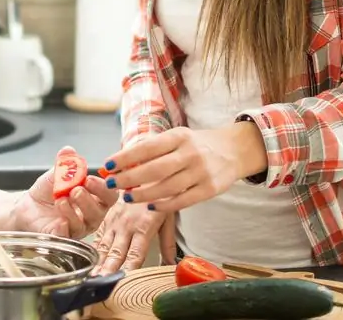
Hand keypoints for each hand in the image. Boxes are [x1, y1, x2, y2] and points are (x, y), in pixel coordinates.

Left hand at [14, 147, 117, 238]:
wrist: (27, 206)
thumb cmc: (47, 192)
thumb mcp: (56, 174)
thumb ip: (64, 164)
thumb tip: (69, 150)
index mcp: (93, 198)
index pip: (108, 195)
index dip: (102, 188)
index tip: (89, 178)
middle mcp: (89, 215)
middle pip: (100, 212)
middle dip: (89, 199)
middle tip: (76, 189)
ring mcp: (77, 229)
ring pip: (84, 224)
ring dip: (73, 210)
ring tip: (61, 199)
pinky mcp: (62, 239)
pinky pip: (67, 237)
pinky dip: (64, 229)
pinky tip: (59, 221)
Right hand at [91, 199, 175, 274]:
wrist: (142, 173)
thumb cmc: (158, 195)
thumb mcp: (168, 217)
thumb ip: (168, 243)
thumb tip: (172, 264)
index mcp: (144, 227)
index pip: (136, 254)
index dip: (129, 268)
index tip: (123, 281)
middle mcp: (127, 226)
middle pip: (116, 252)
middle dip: (108, 269)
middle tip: (101, 282)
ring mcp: (115, 222)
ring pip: (105, 246)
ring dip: (98, 262)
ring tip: (92, 275)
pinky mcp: (107, 218)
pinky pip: (99, 236)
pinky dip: (94, 249)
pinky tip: (89, 260)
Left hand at [104, 123, 266, 212]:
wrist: (235, 150)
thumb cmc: (197, 144)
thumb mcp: (178, 137)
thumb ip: (154, 149)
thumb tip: (120, 162)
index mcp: (179, 136)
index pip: (147, 147)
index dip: (125, 157)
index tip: (107, 165)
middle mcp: (190, 153)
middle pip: (154, 169)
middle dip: (129, 178)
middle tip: (112, 185)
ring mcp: (201, 172)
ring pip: (166, 188)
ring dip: (143, 195)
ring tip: (127, 198)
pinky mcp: (209, 189)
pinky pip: (182, 201)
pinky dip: (164, 205)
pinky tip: (150, 206)